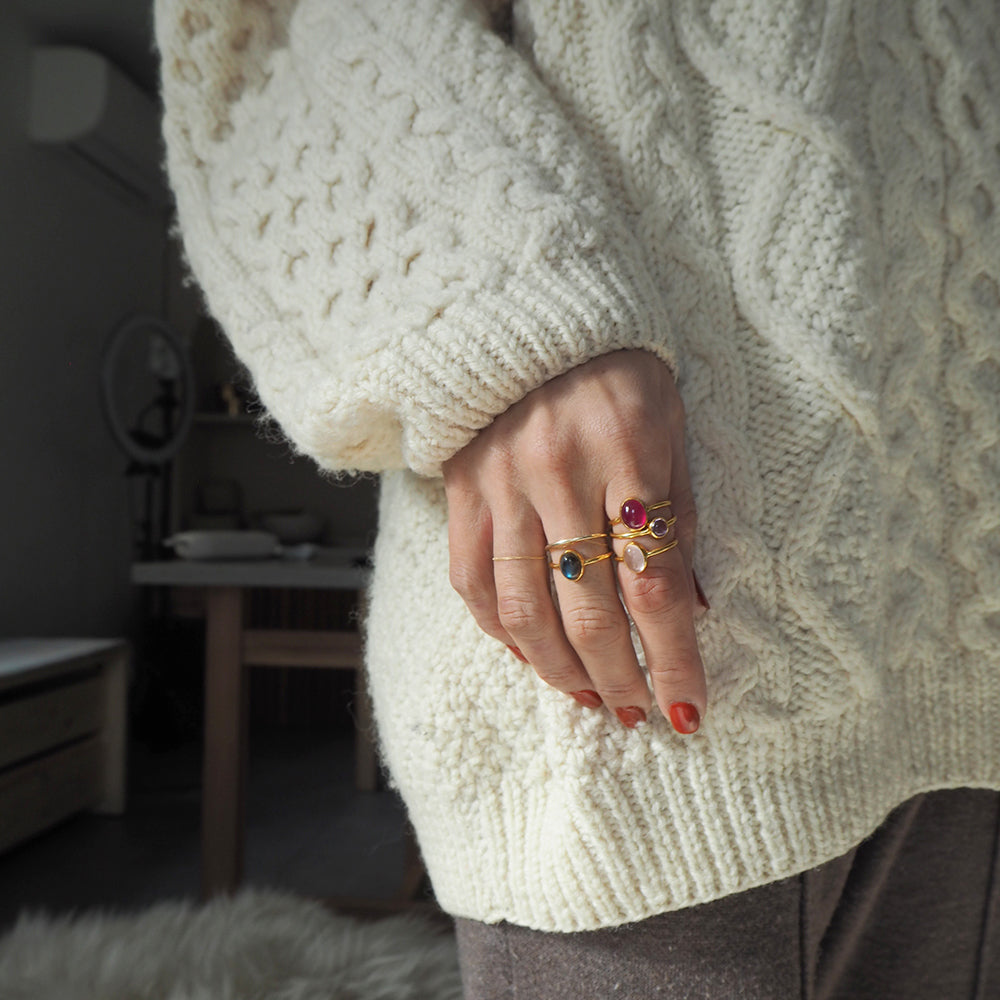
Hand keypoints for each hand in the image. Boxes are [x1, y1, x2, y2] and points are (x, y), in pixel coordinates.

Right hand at [442, 350, 706, 732]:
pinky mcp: (463, 493)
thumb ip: (680, 515)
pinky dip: (502, 633)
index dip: (674, 657)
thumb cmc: (619, 374)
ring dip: (562, 670)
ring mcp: (502, 486)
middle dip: (622, 676)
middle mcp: (559, 475)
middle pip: (590, 609)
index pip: (654, 581)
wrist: (530, 321)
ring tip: (593, 697)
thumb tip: (688, 609)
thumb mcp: (671, 427)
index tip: (689, 708)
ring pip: (525, 609)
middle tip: (641, 714)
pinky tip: (533, 656)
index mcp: (628, 452)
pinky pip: (473, 582)